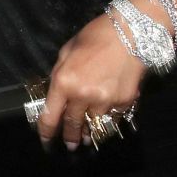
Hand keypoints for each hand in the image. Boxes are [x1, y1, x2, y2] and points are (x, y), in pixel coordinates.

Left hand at [37, 12, 143, 150]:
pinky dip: (108, 121)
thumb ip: (59, 74)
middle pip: (72, 125)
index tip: (45, 141)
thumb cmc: (95, 36)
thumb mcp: (67, 51)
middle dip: (69, 137)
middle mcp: (82, 96)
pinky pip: (113, 118)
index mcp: (63, 82)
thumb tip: (56, 94)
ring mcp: (105, 101)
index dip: (46, 133)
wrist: (131, 31)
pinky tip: (106, 120)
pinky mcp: (124, 102)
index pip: (50, 116)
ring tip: (87, 138)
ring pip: (94, 126)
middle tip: (70, 144)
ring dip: (89, 133)